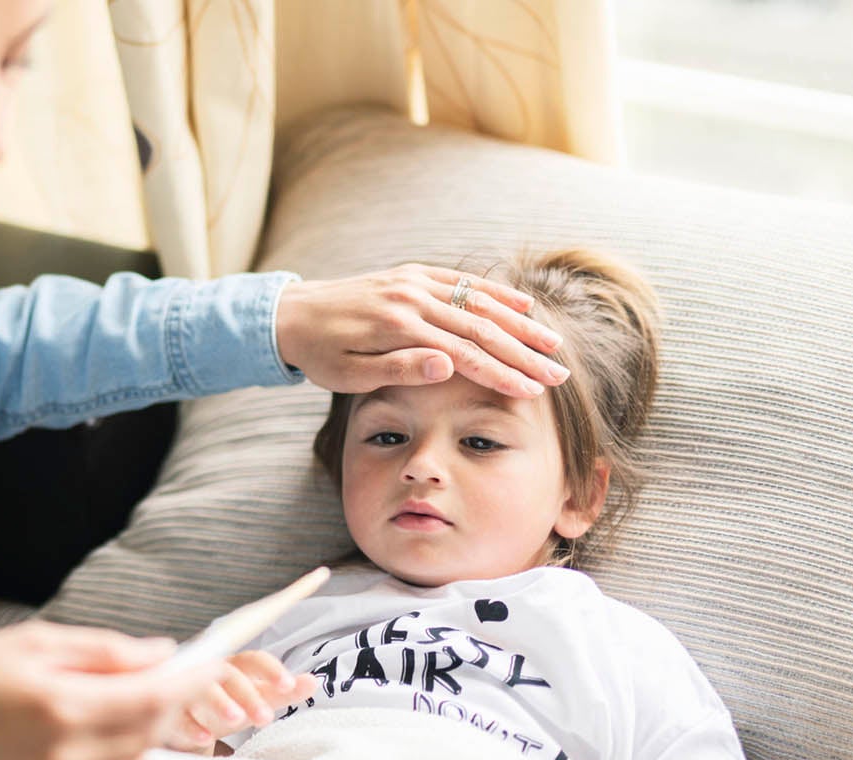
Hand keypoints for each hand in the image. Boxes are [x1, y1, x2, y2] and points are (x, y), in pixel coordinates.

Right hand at [0, 621, 188, 759]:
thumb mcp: (30, 642)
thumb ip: (102, 651)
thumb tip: (162, 653)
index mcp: (59, 705)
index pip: (153, 697)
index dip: (190, 679)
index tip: (212, 661)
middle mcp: (64, 755)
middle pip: (152, 732)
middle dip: (170, 701)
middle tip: (166, 675)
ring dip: (145, 736)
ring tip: (118, 706)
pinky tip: (99, 741)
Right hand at [164, 650, 318, 752]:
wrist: (184, 715)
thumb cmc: (227, 702)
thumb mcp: (256, 698)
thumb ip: (281, 691)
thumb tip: (314, 682)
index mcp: (235, 665)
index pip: (255, 660)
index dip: (272, 670)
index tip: (289, 685)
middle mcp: (210, 672)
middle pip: (228, 674)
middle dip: (248, 695)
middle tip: (266, 718)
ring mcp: (187, 689)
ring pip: (201, 689)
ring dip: (219, 702)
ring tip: (237, 721)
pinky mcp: (170, 709)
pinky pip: (178, 714)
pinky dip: (191, 726)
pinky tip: (206, 738)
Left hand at [274, 264, 567, 397]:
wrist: (292, 314)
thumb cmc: (320, 354)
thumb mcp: (350, 374)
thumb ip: (399, 368)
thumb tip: (447, 366)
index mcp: (399, 327)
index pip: (464, 353)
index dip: (502, 373)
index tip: (533, 391)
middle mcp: (412, 298)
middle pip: (481, 326)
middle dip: (524, 352)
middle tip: (560, 374)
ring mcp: (415, 282)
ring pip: (479, 301)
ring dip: (520, 322)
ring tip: (553, 344)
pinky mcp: (413, 274)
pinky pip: (462, 281)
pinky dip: (495, 292)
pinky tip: (524, 304)